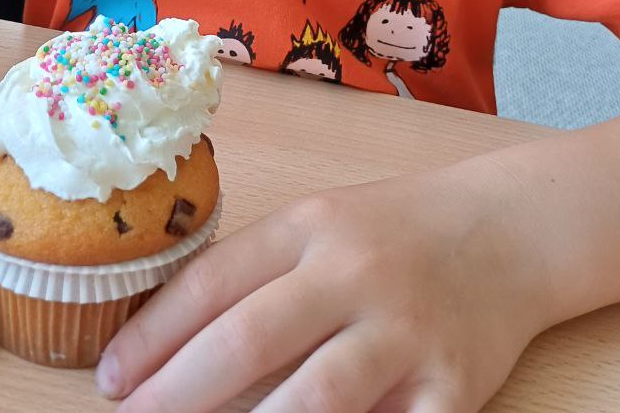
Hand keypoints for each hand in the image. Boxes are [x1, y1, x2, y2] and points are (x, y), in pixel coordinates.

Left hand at [95, 165, 550, 411]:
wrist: (509, 228)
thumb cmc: (395, 230)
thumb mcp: (321, 223)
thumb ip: (258, 271)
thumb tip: (166, 344)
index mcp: (312, 227)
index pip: (215, 281)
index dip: (153, 335)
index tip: (110, 381)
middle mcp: (355, 273)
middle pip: (251, 340)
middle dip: (177, 393)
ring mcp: (406, 332)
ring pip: (317, 398)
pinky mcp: (454, 386)